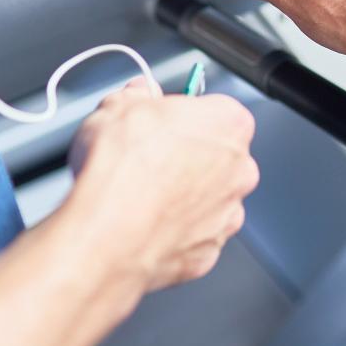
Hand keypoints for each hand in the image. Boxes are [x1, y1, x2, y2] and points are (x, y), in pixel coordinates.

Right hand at [64, 81, 258, 301]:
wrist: (107, 234)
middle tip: (146, 158)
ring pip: (208, 198)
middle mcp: (239, 170)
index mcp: (229, 123)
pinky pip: (195, 235)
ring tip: (140, 195)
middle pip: (216, 155)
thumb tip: (138, 94)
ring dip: (182, 196)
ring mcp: (228, 214)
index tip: (160, 120)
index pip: (215, 109)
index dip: (183, 115)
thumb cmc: (119, 170)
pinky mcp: (210, 252)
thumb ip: (136, 95)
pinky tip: (144, 224)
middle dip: (186, 156)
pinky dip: (174, 231)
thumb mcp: (116, 107)